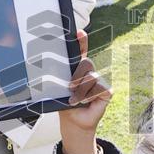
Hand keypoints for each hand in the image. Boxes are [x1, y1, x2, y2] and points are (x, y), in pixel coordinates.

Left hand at [59, 30, 110, 153]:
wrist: (73, 121)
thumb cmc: (65, 105)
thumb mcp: (59, 89)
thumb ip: (59, 77)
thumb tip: (47, 67)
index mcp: (77, 70)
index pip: (81, 52)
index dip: (81, 41)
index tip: (79, 32)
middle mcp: (90, 73)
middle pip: (86, 63)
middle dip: (77, 74)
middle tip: (70, 86)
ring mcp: (99, 81)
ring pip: (91, 77)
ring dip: (80, 90)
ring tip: (73, 99)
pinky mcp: (106, 91)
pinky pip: (99, 87)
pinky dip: (89, 95)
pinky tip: (84, 102)